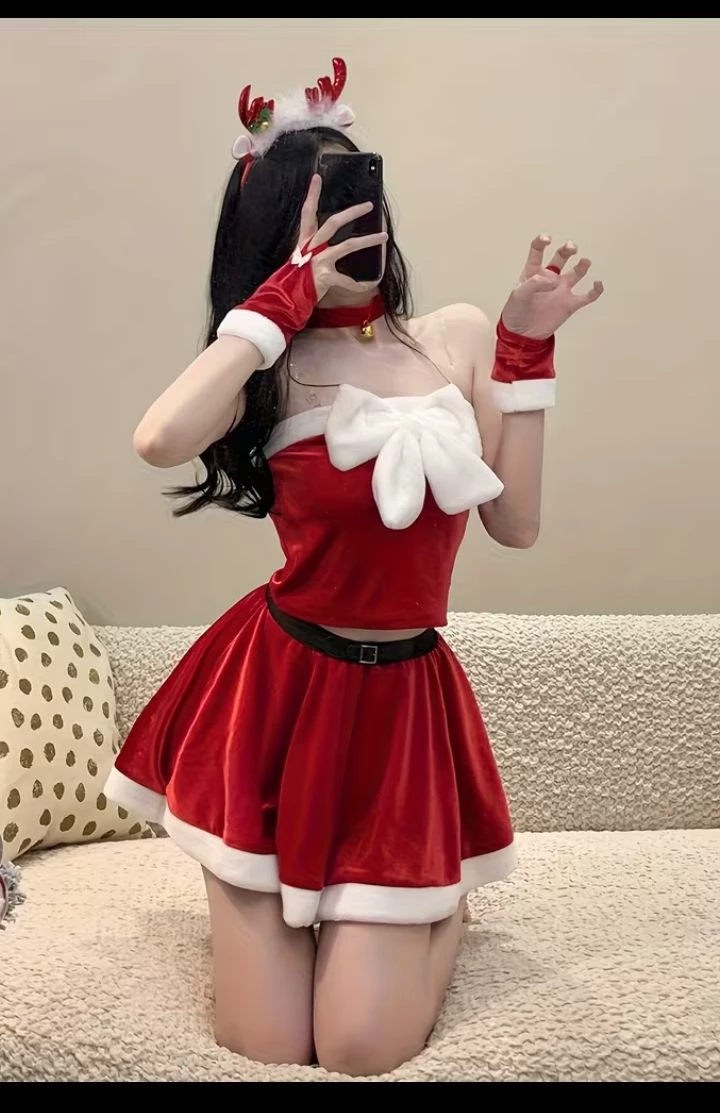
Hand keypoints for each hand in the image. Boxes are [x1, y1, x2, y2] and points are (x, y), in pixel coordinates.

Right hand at [296, 174, 386, 299]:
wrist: (286, 300)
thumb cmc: (295, 281)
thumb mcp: (301, 260)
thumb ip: (314, 251)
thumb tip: (329, 246)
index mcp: (305, 241)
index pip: (307, 212)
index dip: (312, 195)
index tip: (317, 178)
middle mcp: (312, 247)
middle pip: (334, 222)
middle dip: (353, 212)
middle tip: (369, 205)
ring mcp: (319, 261)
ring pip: (348, 245)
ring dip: (368, 240)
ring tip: (384, 236)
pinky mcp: (325, 276)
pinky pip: (348, 280)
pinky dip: (359, 284)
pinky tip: (368, 285)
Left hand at [500, 235, 603, 339]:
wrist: (521, 335)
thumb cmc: (515, 313)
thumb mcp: (518, 295)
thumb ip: (534, 284)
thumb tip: (555, 280)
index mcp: (533, 271)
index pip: (538, 250)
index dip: (542, 241)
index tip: (547, 239)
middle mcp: (549, 277)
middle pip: (561, 257)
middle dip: (568, 250)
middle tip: (571, 248)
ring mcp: (561, 290)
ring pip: (576, 272)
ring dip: (582, 265)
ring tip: (585, 262)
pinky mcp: (569, 305)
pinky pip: (587, 296)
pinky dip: (595, 291)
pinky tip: (598, 284)